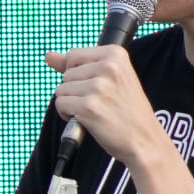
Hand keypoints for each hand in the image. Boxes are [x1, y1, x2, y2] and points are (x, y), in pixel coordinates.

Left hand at [44, 46, 163, 167]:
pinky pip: (60, 104)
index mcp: (115, 54)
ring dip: (71, 103)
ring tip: (93, 112)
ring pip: (61, 89)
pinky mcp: (89, 107)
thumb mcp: (111, 78)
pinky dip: (67, 115)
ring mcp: (98, 87)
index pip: (73, 55)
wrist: (144, 139)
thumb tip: (48, 56)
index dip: (76, 74)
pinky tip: (85, 119)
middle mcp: (108, 67)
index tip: (94, 86)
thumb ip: (78, 64)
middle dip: (75, 90)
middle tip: (99, 103)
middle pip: (66, 74)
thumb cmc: (127, 110)